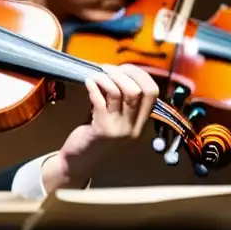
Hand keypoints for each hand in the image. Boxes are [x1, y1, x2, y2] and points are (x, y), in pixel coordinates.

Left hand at [42, 64, 158, 192]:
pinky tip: (87, 82)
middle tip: (107, 69)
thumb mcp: (110, 116)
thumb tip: (113, 72)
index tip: (123, 68)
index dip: (139, 75)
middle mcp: (134, 127)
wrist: (78, 161)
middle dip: (123, 74)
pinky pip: (101, 100)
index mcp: (140, 122)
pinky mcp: (102, 130)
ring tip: (97, 75)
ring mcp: (120, 129)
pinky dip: (94, 86)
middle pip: (140, 90)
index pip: (153, 92)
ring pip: (122, 93)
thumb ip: (115, 99)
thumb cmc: (92, 135)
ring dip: (108, 78)